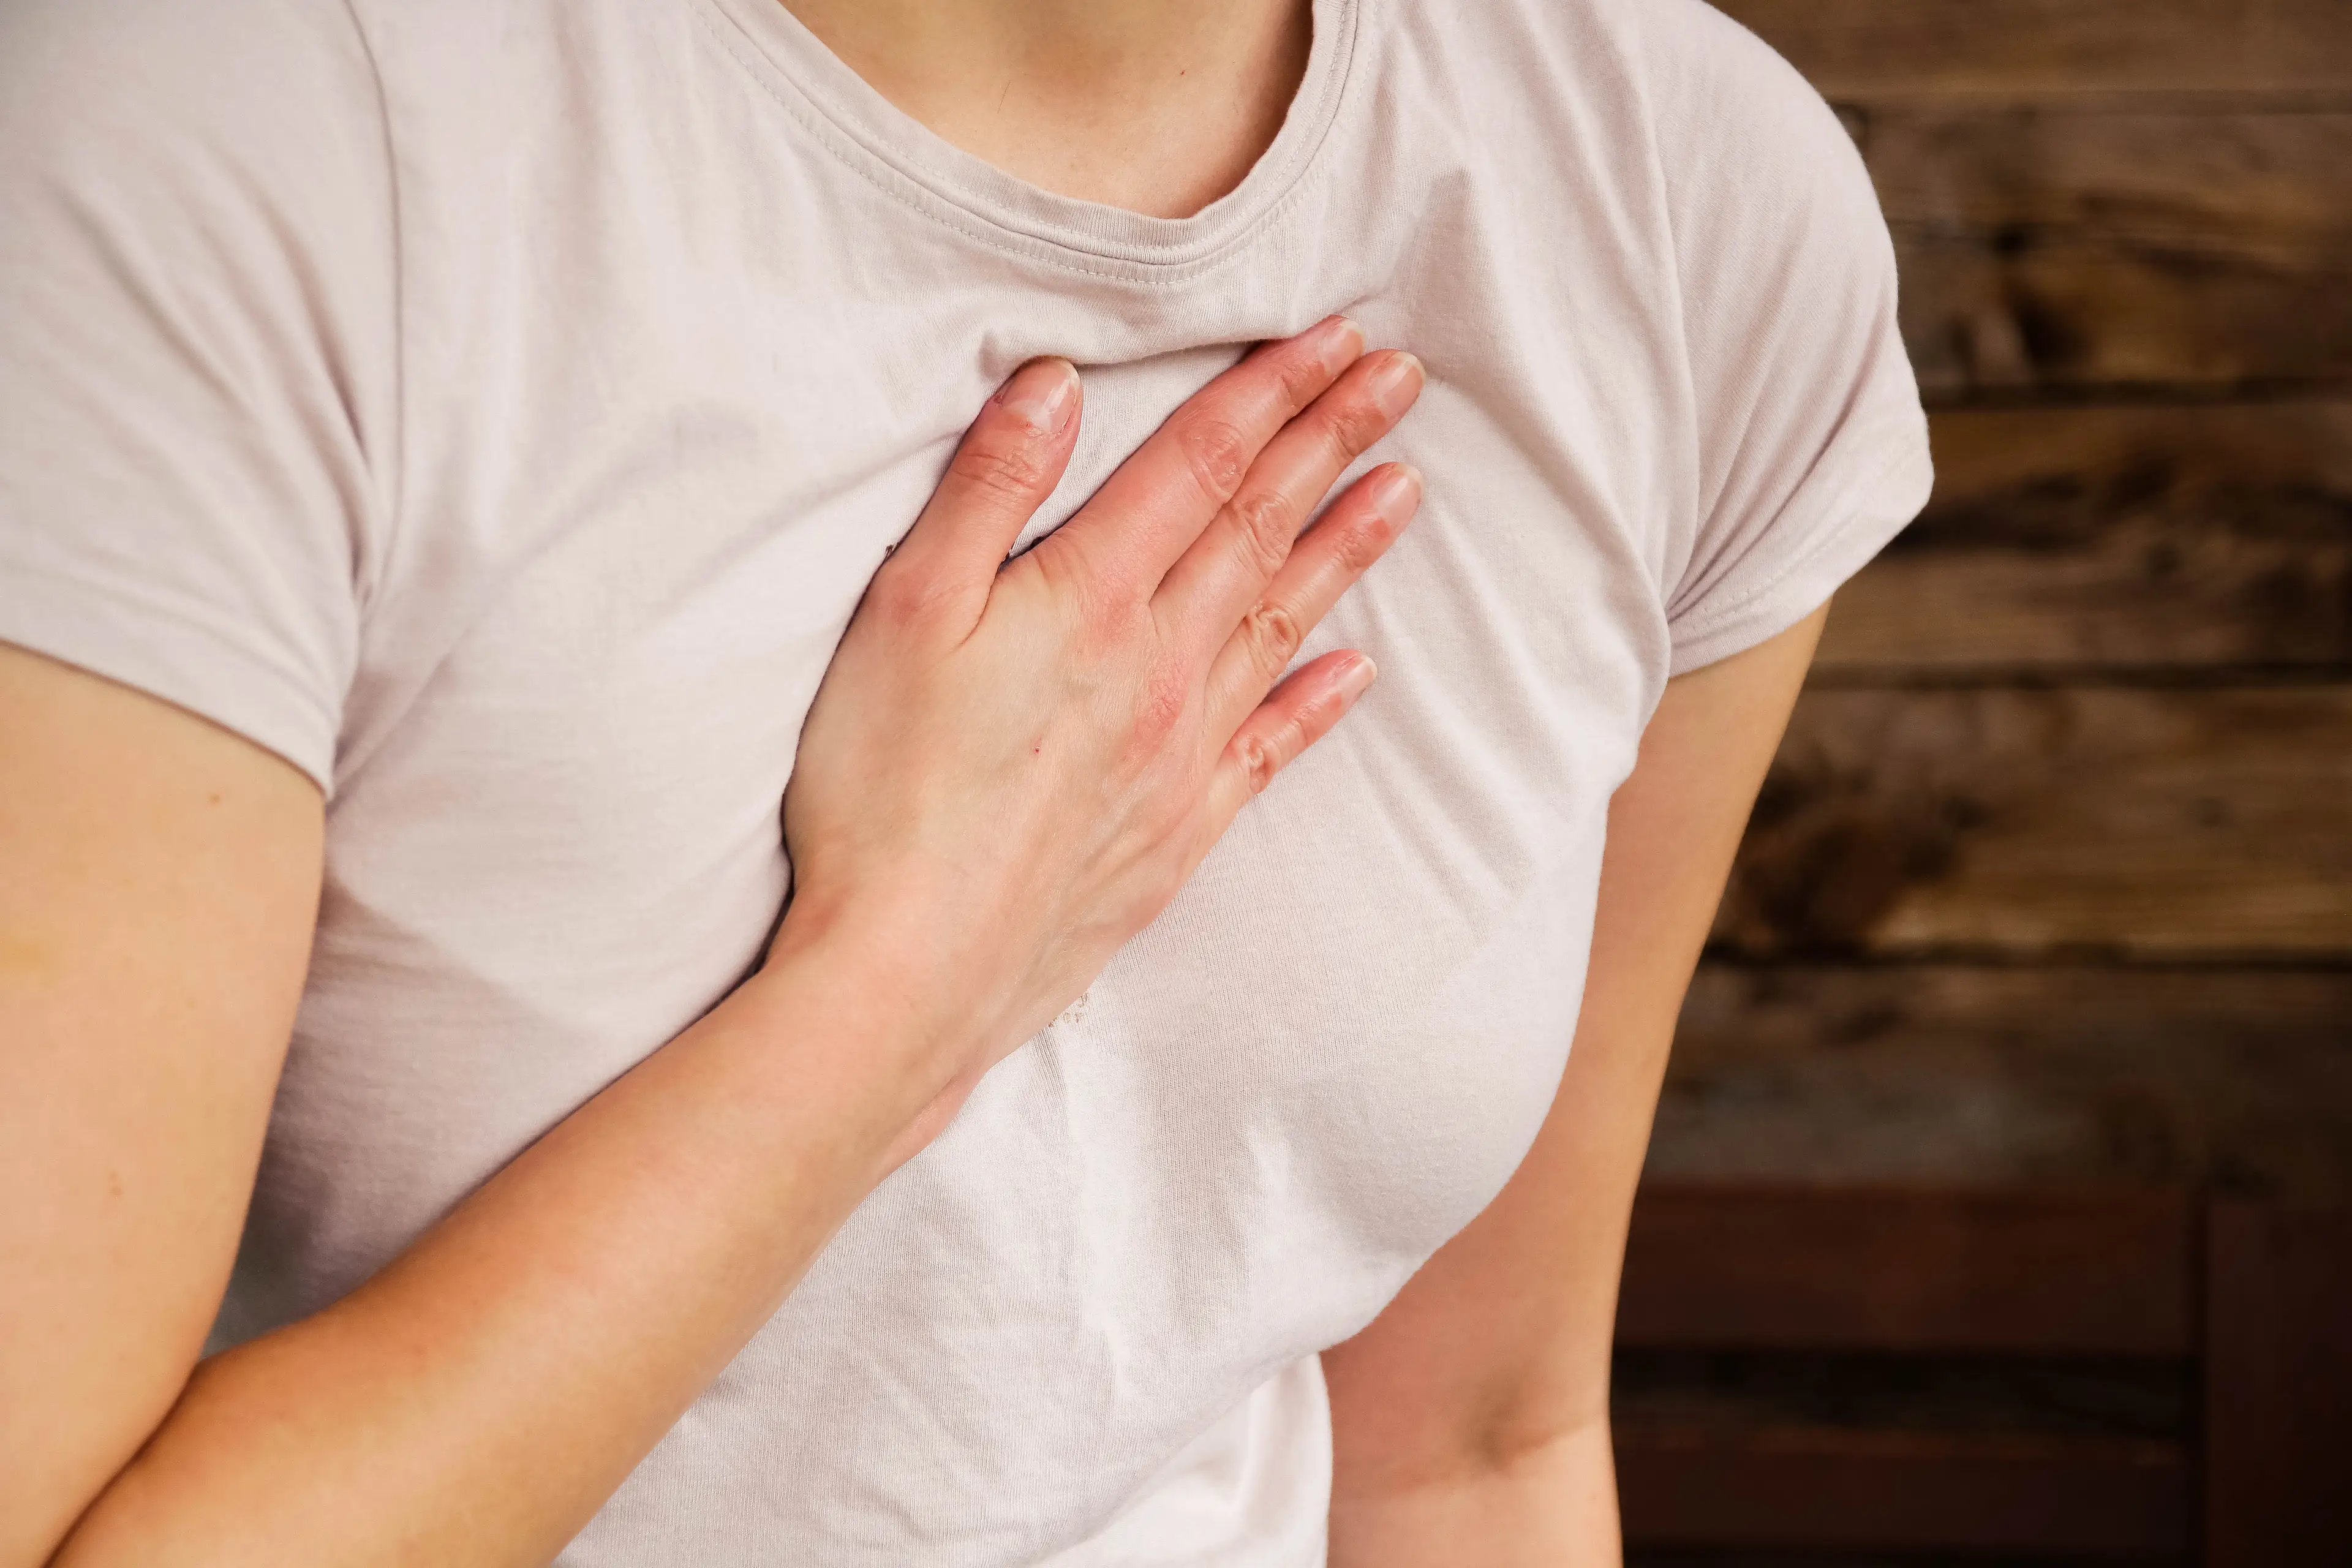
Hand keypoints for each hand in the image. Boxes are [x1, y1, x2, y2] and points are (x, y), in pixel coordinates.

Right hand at [777, 317, 1423, 1151]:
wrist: (909, 973)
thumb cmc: (884, 790)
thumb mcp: (904, 616)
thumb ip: (985, 493)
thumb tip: (1056, 385)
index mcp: (1091, 601)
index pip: (1202, 467)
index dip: (1272, 392)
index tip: (1339, 336)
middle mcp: (1159, 669)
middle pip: (1260, 530)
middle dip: (1331, 442)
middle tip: (1404, 378)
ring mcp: (1180, 755)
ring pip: (1281, 625)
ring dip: (1344, 549)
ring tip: (1405, 490)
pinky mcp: (1178, 832)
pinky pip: (1270, 749)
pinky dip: (1318, 702)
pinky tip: (1357, 672)